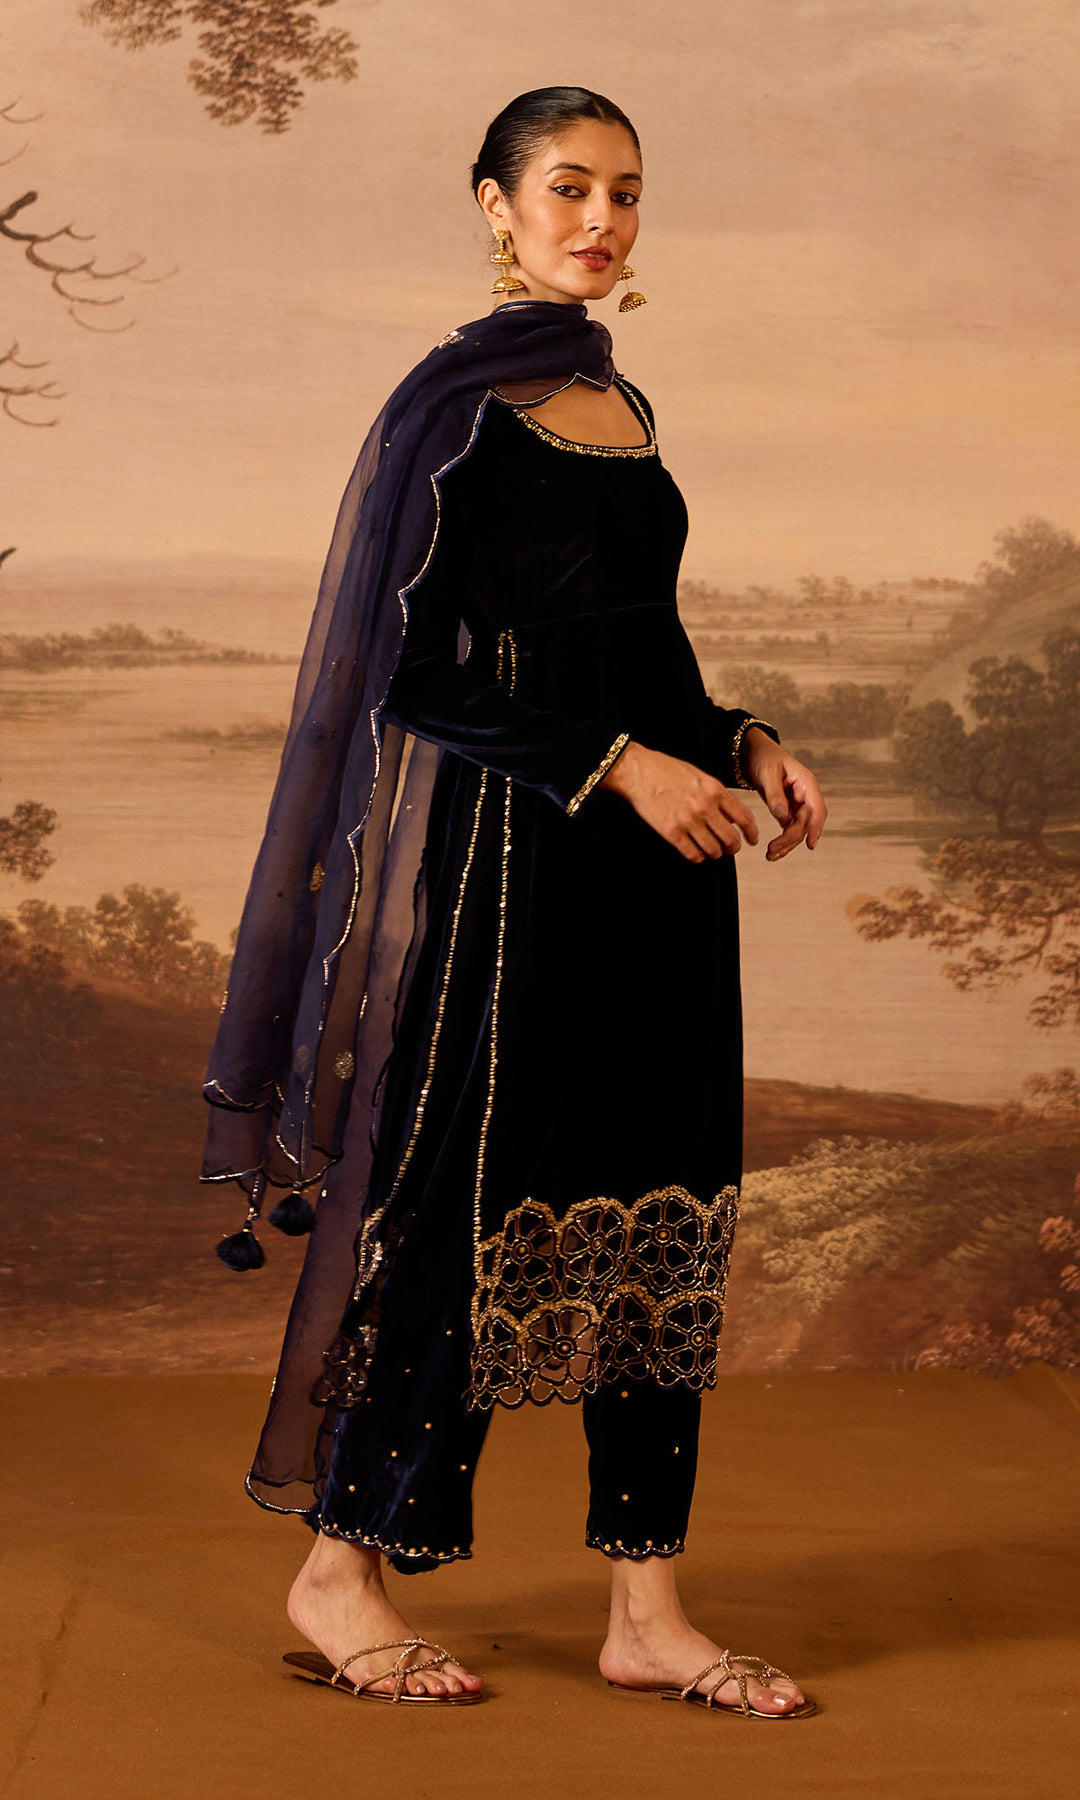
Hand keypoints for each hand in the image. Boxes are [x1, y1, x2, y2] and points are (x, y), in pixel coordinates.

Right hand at [599, 740, 758, 862]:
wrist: (638, 771)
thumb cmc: (666, 770)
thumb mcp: (699, 776)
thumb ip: (717, 795)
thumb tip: (730, 816)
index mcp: (715, 790)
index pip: (744, 817)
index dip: (751, 832)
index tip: (752, 839)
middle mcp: (705, 807)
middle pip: (731, 838)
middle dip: (733, 848)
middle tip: (730, 849)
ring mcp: (689, 821)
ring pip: (713, 850)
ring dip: (714, 853)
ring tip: (710, 850)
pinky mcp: (672, 832)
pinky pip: (693, 854)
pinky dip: (697, 857)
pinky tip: (695, 852)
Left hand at [740, 728, 826, 859]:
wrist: (752, 752)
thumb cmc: (763, 757)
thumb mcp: (767, 773)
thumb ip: (775, 795)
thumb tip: (783, 818)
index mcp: (806, 783)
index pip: (817, 809)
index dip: (816, 828)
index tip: (810, 845)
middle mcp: (805, 795)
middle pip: (806, 823)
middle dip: (791, 839)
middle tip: (771, 850)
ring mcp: (798, 804)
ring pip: (798, 829)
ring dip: (787, 844)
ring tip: (770, 856)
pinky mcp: (788, 810)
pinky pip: (789, 829)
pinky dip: (782, 840)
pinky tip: (773, 851)